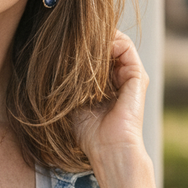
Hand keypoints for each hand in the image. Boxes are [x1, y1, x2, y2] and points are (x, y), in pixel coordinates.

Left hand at [73, 31, 148, 166]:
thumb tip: (50, 62)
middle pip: (108, 44)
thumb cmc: (88, 133)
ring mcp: (130, 75)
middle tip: (70, 38)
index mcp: (107, 83)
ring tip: (80, 42)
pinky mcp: (137, 76)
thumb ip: (69, 83)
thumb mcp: (73, 102)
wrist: (108, 150)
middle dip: (89, 38)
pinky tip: (92, 51)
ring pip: (117, 42)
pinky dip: (110, 42)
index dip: (82, 44)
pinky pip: (126, 47)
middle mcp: (121, 76)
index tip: (63, 43)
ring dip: (98, 38)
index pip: (97, 53)